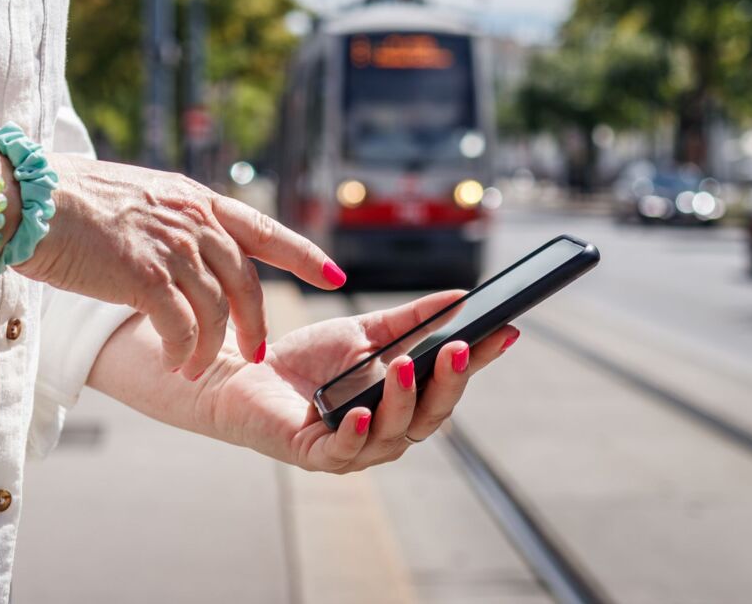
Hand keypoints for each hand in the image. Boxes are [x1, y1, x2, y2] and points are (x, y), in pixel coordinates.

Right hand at [16, 156, 344, 378]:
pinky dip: (183, 351)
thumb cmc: (68, 201)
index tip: (334, 276)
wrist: (26, 199)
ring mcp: (171, 246)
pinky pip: (182, 326)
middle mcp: (191, 220)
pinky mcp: (144, 276)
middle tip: (255, 354)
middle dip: (255, 323)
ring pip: (216, 310)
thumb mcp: (136, 199)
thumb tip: (185, 249)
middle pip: (246, 281)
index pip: (262, 229)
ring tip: (197, 369)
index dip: (303, 254)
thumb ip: (170, 221)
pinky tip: (176, 363)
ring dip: (212, 348)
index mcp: (193, 200)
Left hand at [208, 291, 520, 472]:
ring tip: (406, 366)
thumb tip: (460, 296)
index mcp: (404, 402)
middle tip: (460, 349)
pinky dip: (357, 433)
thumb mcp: (365, 332)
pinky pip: (344, 451)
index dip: (479, 362)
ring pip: (394, 434)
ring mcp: (355, 447)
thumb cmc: (308, 360)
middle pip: (432, 415)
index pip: (449, 383)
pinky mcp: (317, 455)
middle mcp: (387, 430)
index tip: (506, 331)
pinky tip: (363, 412)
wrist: (245, 373)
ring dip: (404, 400)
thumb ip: (412, 320)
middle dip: (449, 383)